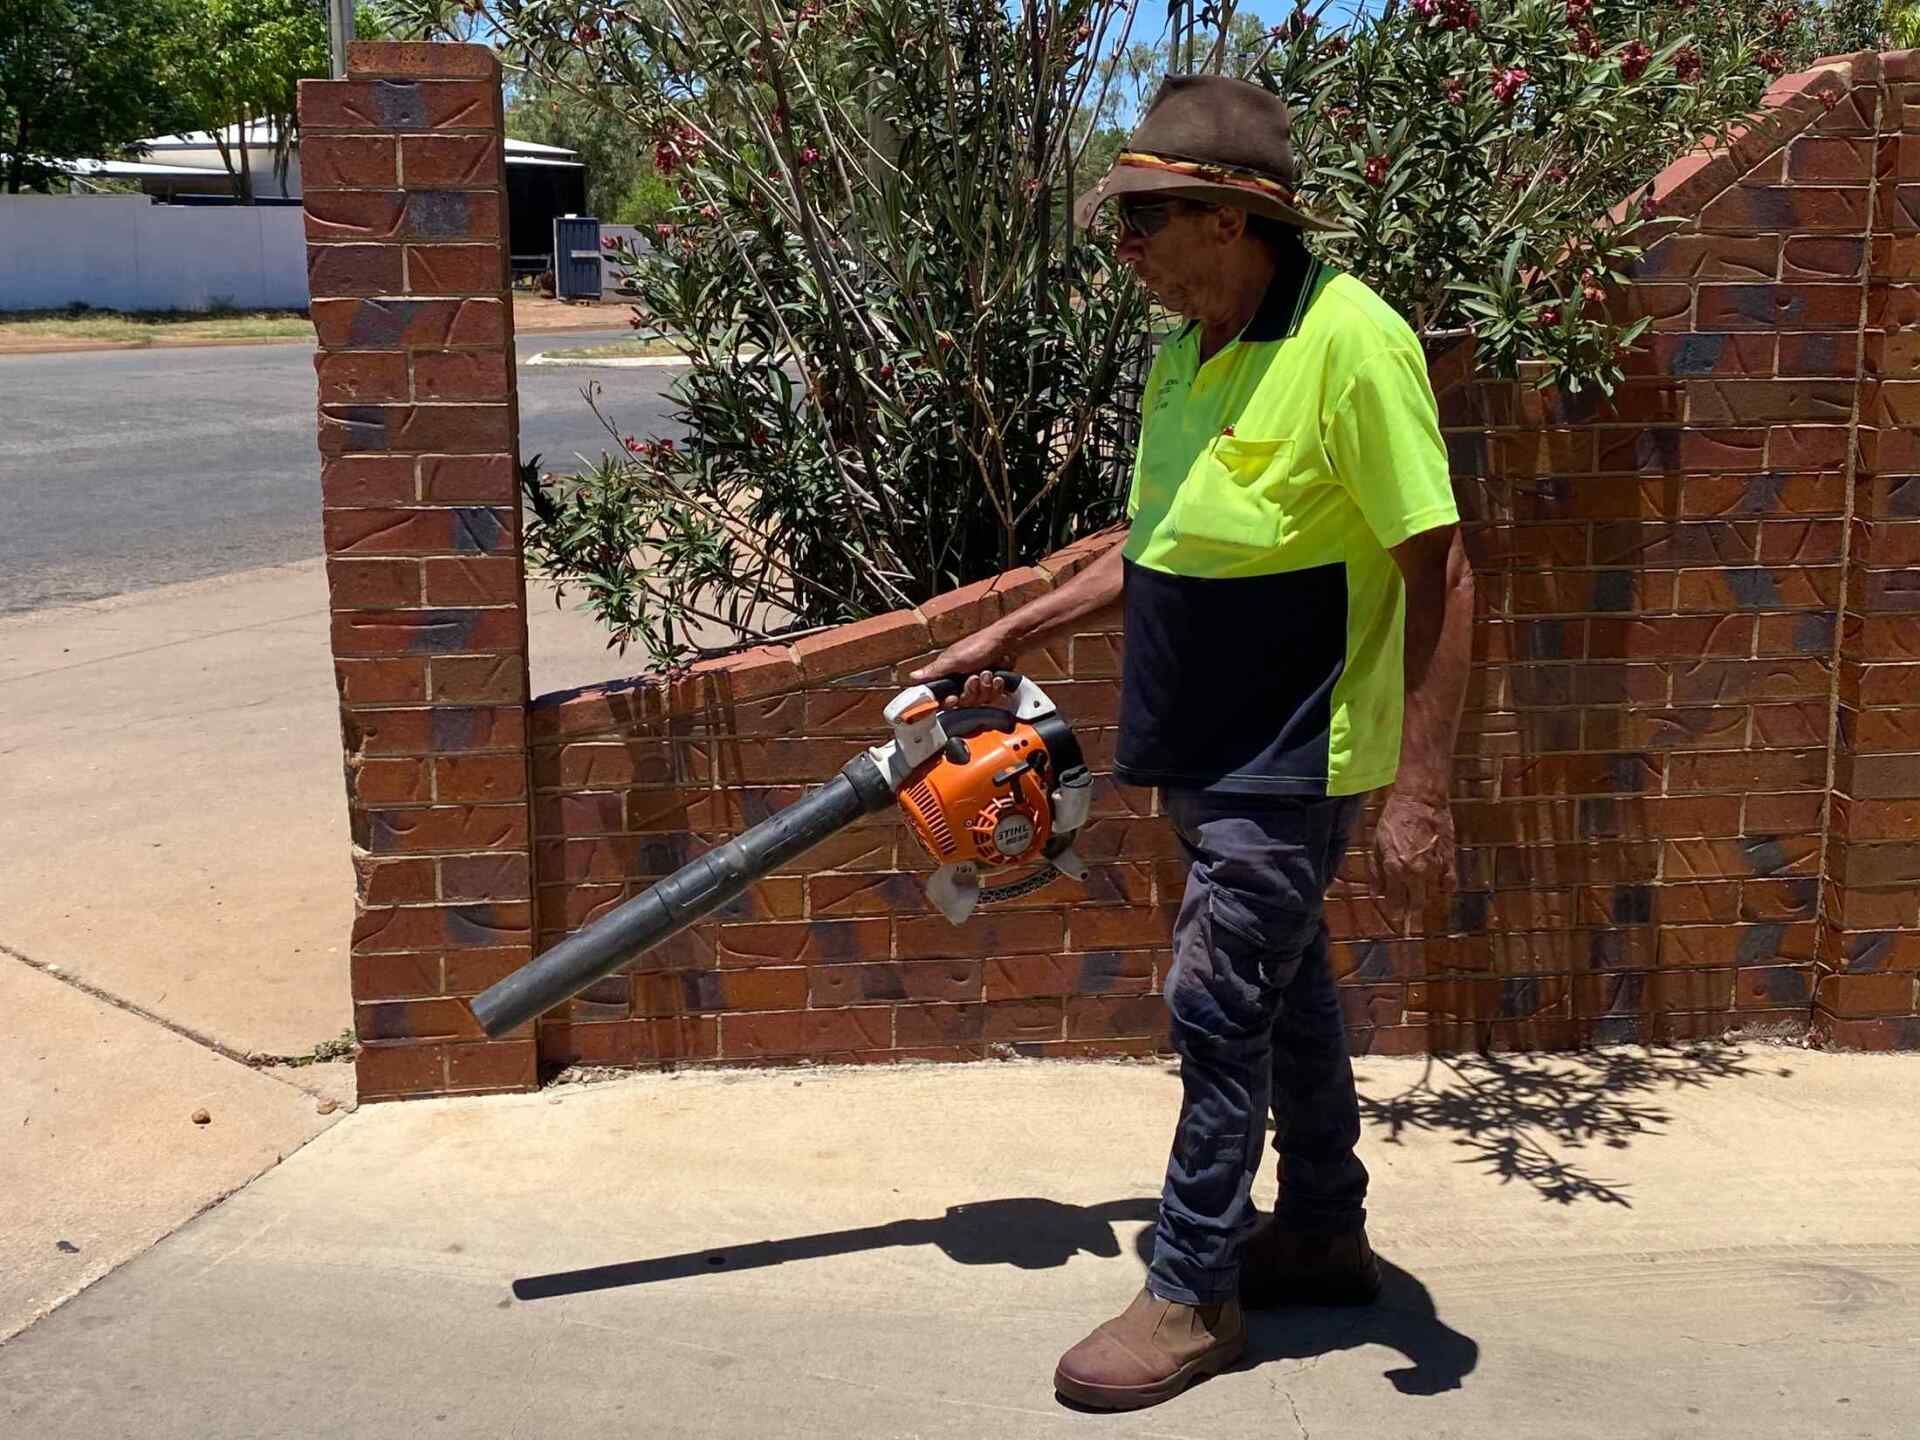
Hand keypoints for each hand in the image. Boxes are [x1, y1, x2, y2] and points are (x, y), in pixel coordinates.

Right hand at [909, 632, 1016, 707]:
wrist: (1007, 642)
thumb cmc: (979, 645)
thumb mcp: (955, 659)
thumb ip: (935, 671)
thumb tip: (912, 676)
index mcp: (947, 675)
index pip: (941, 698)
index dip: (947, 702)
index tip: (954, 698)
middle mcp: (960, 682)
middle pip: (962, 703)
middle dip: (971, 691)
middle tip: (974, 678)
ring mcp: (976, 685)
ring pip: (978, 701)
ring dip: (985, 687)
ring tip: (988, 673)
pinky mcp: (990, 687)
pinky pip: (992, 698)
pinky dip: (996, 687)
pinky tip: (998, 677)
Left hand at [1373, 790, 1455, 933]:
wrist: (1421, 800)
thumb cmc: (1394, 819)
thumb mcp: (1376, 844)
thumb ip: (1376, 872)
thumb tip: (1376, 894)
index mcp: (1395, 869)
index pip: (1395, 902)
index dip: (1394, 911)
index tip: (1395, 915)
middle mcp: (1416, 872)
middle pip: (1415, 904)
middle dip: (1410, 910)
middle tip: (1407, 911)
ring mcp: (1435, 868)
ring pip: (1431, 896)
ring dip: (1425, 898)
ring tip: (1419, 894)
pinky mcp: (1449, 860)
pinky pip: (1449, 884)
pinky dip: (1444, 888)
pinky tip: (1439, 885)